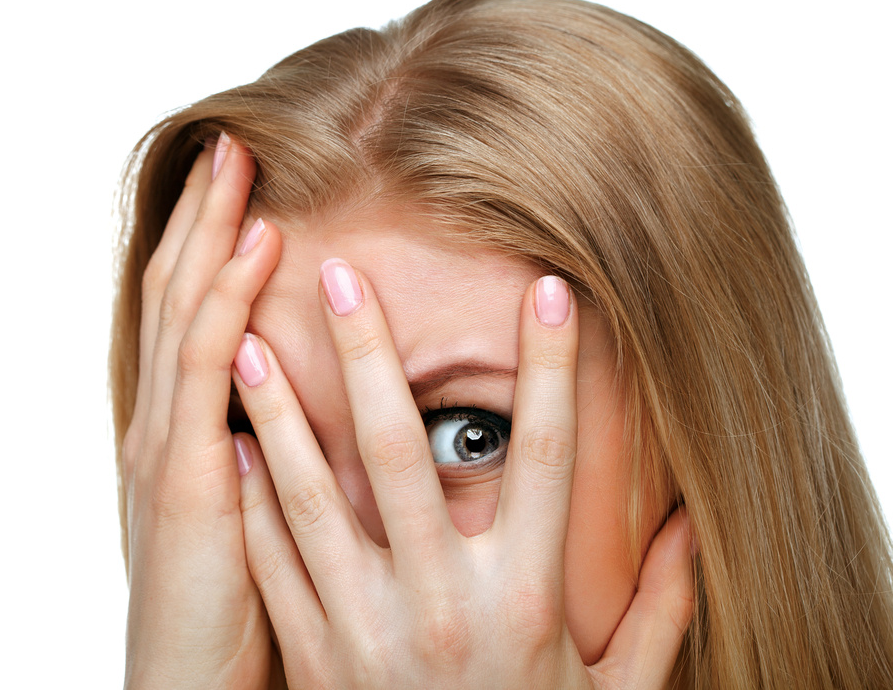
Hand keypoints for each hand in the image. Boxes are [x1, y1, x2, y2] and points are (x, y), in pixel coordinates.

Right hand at [122, 134, 282, 688]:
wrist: (194, 688)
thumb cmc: (241, 607)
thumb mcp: (261, 513)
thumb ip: (281, 455)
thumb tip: (321, 413)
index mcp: (189, 430)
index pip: (199, 316)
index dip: (217, 246)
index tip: (253, 187)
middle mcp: (168, 424)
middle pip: (183, 295)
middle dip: (207, 217)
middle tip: (237, 145)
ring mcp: (167, 445)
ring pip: (186, 314)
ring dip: (213, 233)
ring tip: (240, 167)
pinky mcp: (181, 479)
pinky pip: (206, 370)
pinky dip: (226, 300)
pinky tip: (255, 250)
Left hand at [233, 261, 694, 686]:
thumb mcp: (617, 688)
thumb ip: (659, 608)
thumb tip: (693, 526)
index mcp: (525, 597)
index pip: (543, 458)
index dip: (549, 369)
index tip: (546, 289)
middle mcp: (440, 603)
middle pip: (401, 453)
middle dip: (369, 355)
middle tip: (338, 273)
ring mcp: (366, 630)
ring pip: (312, 499)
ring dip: (280, 414)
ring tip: (248, 340)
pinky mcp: (316, 658)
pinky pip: (275, 564)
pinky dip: (249, 500)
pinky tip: (228, 441)